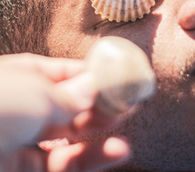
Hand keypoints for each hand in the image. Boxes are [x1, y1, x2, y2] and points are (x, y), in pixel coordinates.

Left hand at [0, 53, 129, 171]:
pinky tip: (120, 149)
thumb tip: (96, 85)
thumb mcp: (34, 92)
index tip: (117, 72)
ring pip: (75, 134)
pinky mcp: (34, 171)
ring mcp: (31, 141)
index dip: (90, 73)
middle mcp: (28, 108)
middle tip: (130, 95)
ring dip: (104, 126)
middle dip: (102, 99)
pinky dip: (96, 157)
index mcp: (24, 79)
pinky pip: (71, 164)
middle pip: (73, 103)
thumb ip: (69, 94)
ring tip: (129, 115)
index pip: (64, 72)